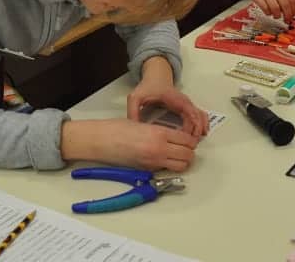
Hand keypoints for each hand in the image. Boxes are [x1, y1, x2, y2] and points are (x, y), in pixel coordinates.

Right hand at [61, 118, 199, 171]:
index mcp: (159, 134)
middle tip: (186, 147)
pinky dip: (170, 165)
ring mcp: (153, 162)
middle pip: (188, 155)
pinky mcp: (147, 170)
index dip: (191, 140)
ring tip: (177, 155)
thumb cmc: (117, 130)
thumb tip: (174, 138)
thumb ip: (161, 132)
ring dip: (183, 161)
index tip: (190, 139)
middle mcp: (159, 149)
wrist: (102, 141)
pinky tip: (164, 158)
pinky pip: (167, 169)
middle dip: (190, 152)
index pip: (187, 140)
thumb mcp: (144, 125)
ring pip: (181, 166)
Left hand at [127, 57, 208, 137]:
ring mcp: (187, 104)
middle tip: (190, 145)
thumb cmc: (148, 88)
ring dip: (200, 128)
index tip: (184, 138)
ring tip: (195, 142)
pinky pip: (199, 116)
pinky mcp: (187, 107)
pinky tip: (199, 135)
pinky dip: (201, 125)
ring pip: (201, 116)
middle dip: (196, 131)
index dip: (190, 126)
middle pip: (197, 116)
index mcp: (174, 99)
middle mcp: (184, 101)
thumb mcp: (136, 97)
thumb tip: (133, 127)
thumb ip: (132, 110)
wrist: (156, 78)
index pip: (188, 112)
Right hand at [235, 0, 294, 21]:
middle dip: (287, 15)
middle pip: (285, 4)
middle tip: (287, 20)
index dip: (293, 9)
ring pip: (275, 7)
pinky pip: (264, 7)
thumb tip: (288, 7)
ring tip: (276, 16)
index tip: (292, 15)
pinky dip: (267, 12)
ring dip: (277, 15)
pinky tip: (267, 12)